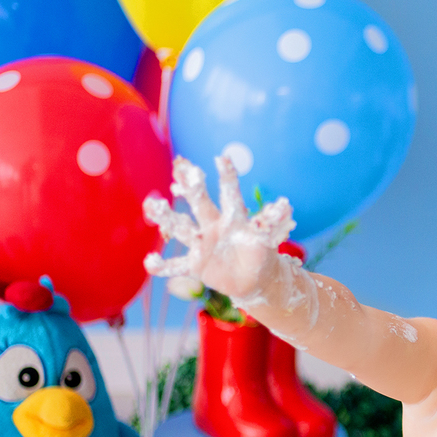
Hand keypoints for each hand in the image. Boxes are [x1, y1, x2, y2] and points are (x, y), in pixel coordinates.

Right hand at [143, 155, 295, 302]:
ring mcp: (202, 245)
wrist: (254, 279)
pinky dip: (163, 266)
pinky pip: (176, 265)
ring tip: (152, 204)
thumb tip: (286, 205)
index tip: (223, 157)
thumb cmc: (261, 253)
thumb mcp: (268, 239)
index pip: (230, 194)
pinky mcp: (195, 266)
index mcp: (233, 218)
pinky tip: (150, 262)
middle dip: (192, 189)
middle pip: (201, 204)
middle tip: (181, 167)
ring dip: (167, 217)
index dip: (227, 177)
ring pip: (181, 228)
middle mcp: (213, 226)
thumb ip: (272, 223)